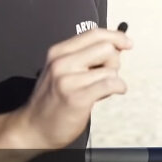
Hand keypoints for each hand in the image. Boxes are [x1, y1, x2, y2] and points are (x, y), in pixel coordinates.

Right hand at [4, 28, 131, 148]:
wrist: (33, 128)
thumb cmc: (52, 100)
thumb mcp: (61, 70)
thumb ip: (84, 56)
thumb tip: (116, 45)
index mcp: (58, 52)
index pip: (93, 34)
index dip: (116, 36)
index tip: (127, 43)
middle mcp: (61, 63)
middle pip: (106, 48)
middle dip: (114, 61)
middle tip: (106, 74)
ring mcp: (68, 80)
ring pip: (111, 69)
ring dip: (113, 79)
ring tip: (99, 89)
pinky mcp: (77, 98)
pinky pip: (110, 84)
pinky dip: (119, 87)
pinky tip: (113, 92)